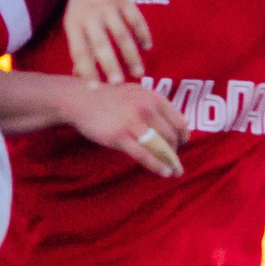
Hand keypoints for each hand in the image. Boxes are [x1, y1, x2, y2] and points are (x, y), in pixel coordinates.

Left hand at [61, 0, 151, 84]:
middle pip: (100, 44)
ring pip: (121, 34)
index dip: (86, 70)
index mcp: (74, 24)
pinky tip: (147, 47)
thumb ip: (79, 48)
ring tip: (138, 73)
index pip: (79, 51)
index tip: (95, 89)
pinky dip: (143, 34)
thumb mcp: (74, 24)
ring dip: (130, 55)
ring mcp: (107, 5)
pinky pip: (135, 18)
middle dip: (110, 65)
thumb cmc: (81, 7)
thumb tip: (78, 76)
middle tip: (118, 84)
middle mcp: (90, 15)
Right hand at [64, 80, 187, 177]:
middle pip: (171, 135)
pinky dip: (157, 166)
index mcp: (153, 97)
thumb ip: (152, 105)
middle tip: (174, 159)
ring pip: (160, 146)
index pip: (178, 120)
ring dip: (171, 161)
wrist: (81, 100)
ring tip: (175, 171)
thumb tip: (168, 123)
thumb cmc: (108, 98)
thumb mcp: (135, 93)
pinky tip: (165, 173)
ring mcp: (133, 122)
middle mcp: (146, 108)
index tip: (182, 144)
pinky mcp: (120, 136)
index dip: (183, 135)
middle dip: (176, 150)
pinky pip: (144, 155)